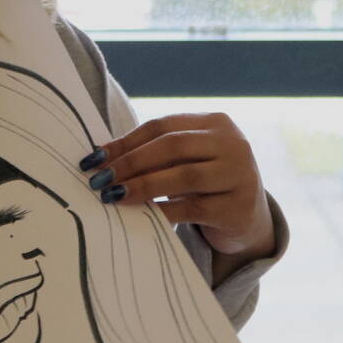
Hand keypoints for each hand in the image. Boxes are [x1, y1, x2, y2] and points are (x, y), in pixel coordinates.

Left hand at [81, 112, 273, 261]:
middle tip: (101, 179)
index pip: (162, 126)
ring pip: (184, 175)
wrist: (247, 219)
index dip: (126, 142)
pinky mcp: (238, 207)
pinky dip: (164, 211)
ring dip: (143, 186)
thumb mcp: (187, 162)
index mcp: (215, 123)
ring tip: (114, 196)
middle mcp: (232, 144)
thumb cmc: (206, 185)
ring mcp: (239, 174)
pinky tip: (143, 216)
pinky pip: (193, 208)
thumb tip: (102, 158)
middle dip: (131, 162)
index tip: (95, 159)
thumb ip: (156, 154)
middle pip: (172, 146)